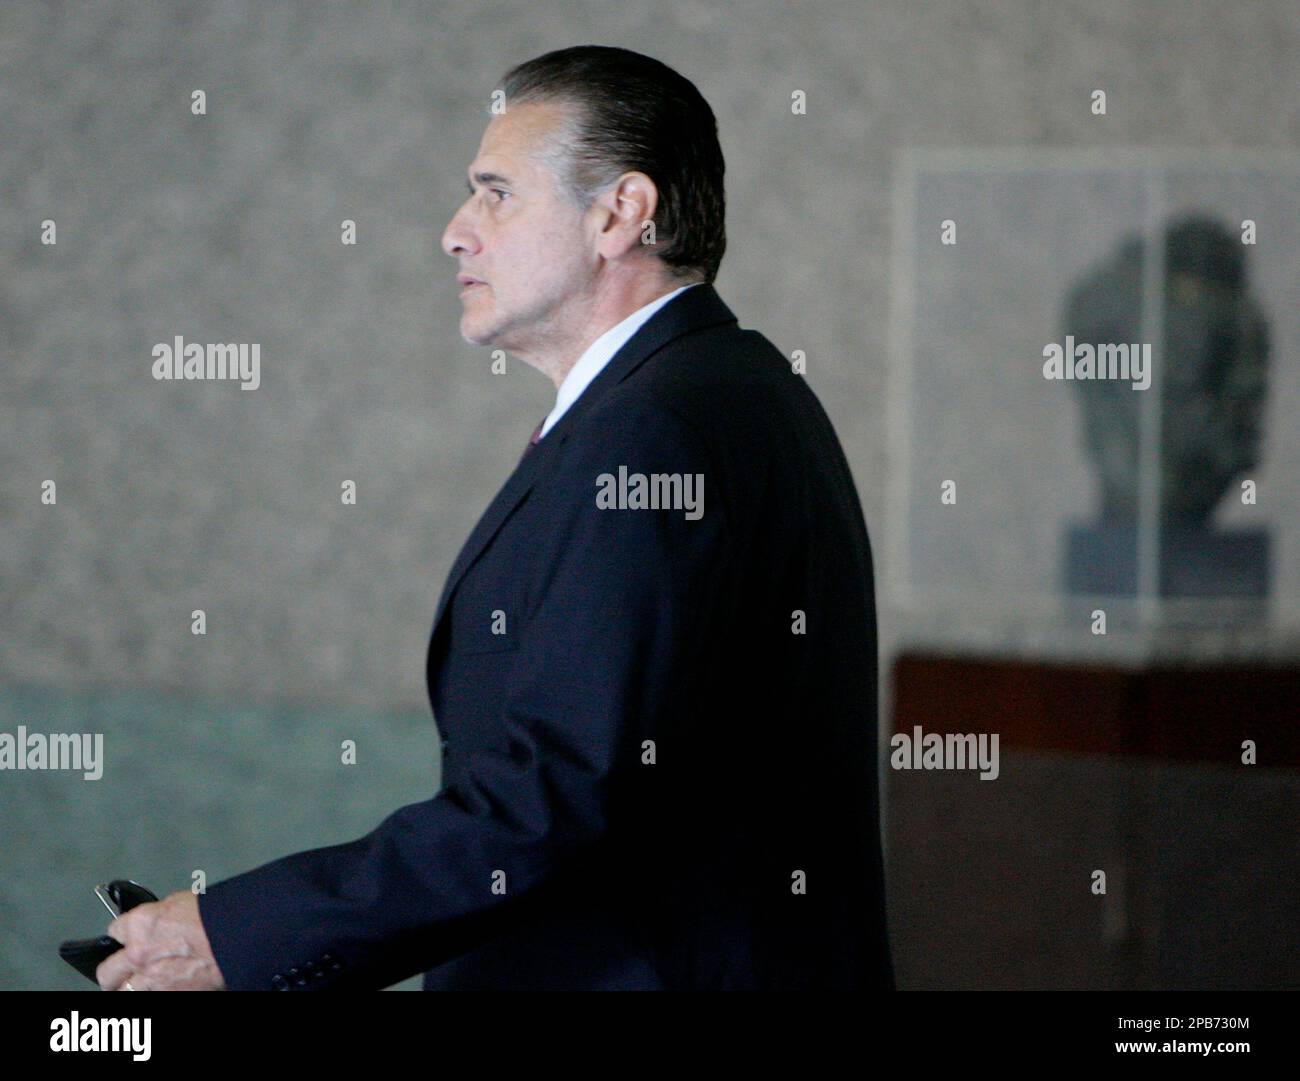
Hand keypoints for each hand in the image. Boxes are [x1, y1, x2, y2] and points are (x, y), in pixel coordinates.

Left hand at [96, 890, 226, 990]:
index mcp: (140, 925)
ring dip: (129, 988)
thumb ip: (161, 917)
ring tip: (137, 986)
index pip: (114, 931)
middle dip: (112, 972)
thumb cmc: (218, 918)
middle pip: (107, 972)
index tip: (126, 938)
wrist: (238, 938)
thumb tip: (160, 923)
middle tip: (117, 974)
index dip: (123, 934)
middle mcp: (137, 954)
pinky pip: (148, 998)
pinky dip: (154, 993)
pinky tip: (161, 987)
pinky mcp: (166, 995)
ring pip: (123, 992)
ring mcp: (149, 981)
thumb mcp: (183, 903)